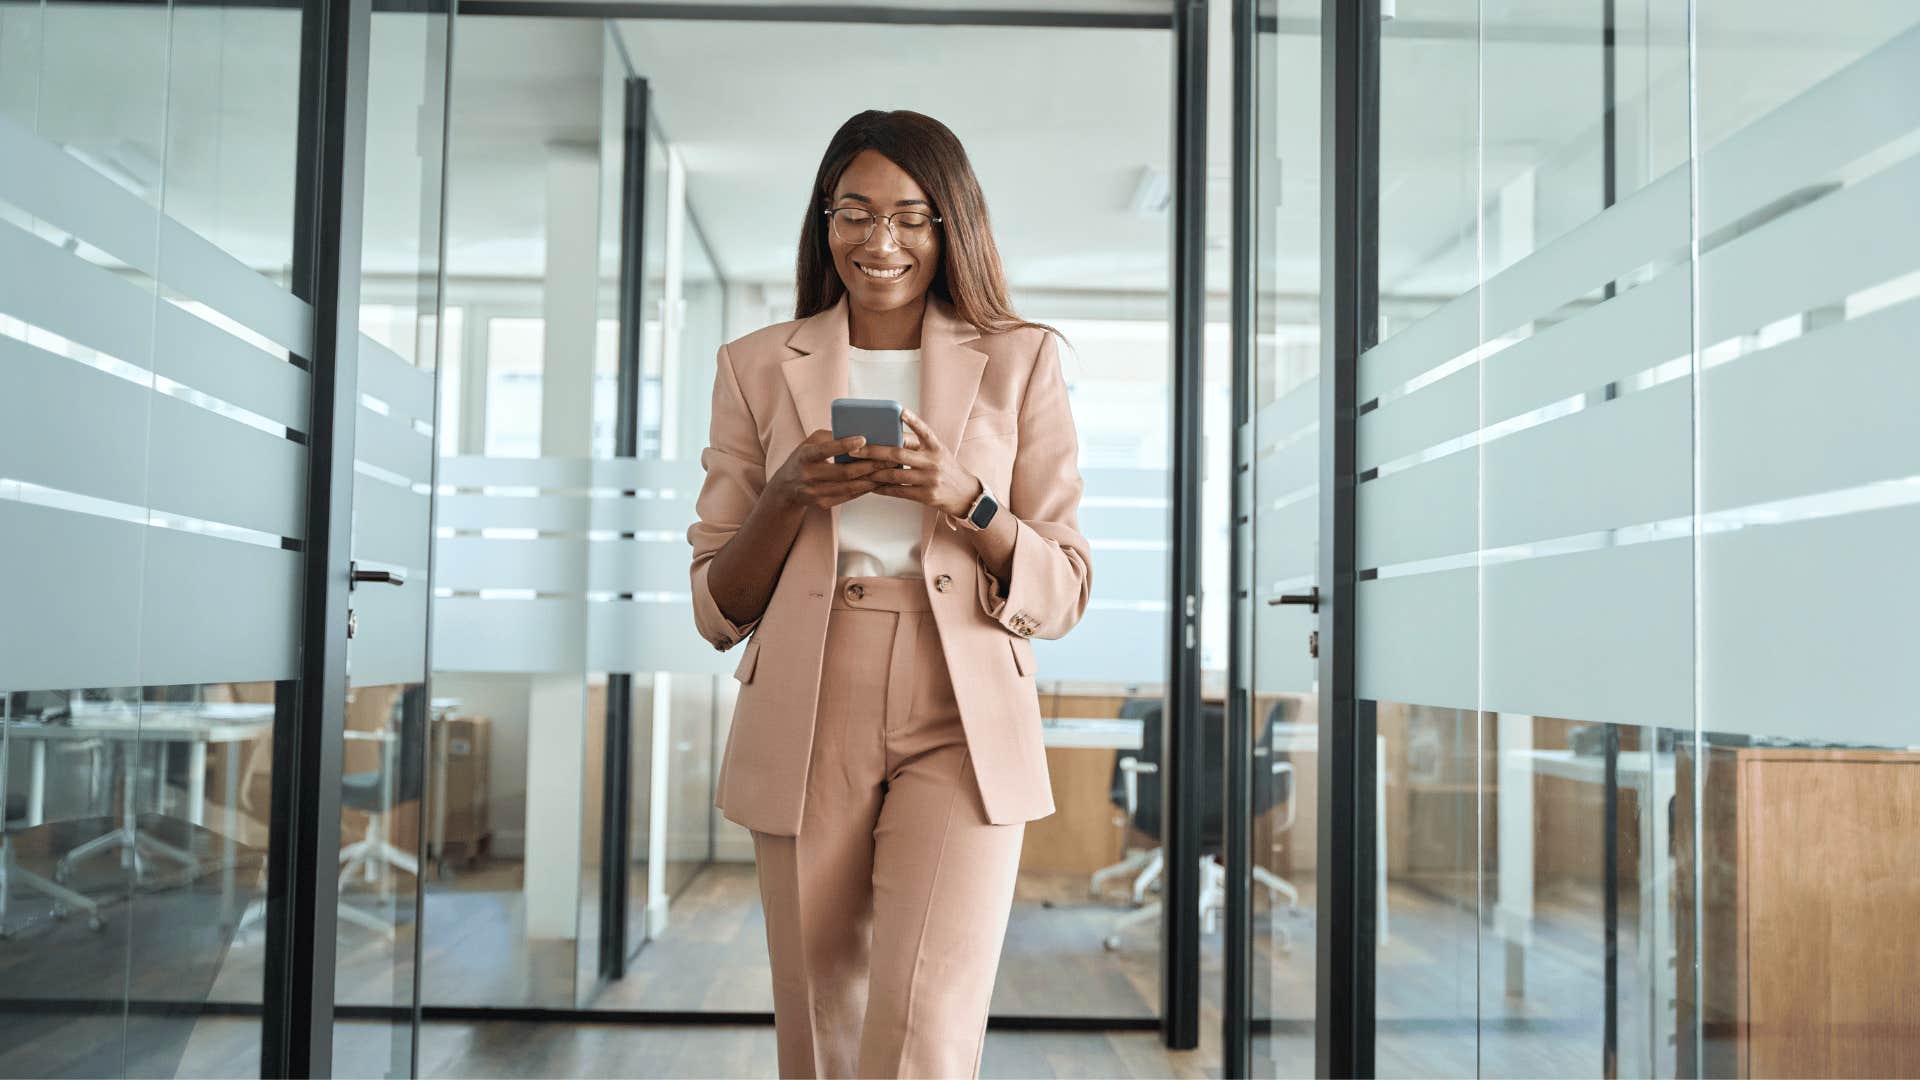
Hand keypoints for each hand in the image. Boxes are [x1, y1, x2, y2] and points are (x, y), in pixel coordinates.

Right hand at [766, 429, 891, 509]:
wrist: (786, 488)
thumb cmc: (804, 458)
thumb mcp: (810, 443)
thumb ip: (831, 437)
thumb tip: (859, 434)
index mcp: (805, 456)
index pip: (825, 450)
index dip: (844, 445)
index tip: (863, 439)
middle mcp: (808, 476)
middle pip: (843, 472)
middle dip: (868, 465)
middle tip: (888, 457)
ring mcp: (815, 493)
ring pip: (849, 487)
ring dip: (871, 479)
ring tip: (888, 470)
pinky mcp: (823, 504)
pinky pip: (849, 496)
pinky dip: (865, 489)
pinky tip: (878, 481)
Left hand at [851, 407, 982, 518]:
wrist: (965, 495)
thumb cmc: (946, 469)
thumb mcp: (938, 453)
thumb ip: (917, 445)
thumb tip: (890, 438)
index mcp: (936, 447)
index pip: (924, 431)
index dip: (913, 420)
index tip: (900, 411)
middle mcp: (933, 461)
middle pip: (899, 454)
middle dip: (874, 451)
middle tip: (855, 449)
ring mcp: (930, 479)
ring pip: (895, 474)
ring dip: (874, 473)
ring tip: (858, 470)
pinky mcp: (926, 495)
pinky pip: (899, 491)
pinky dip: (884, 489)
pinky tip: (872, 487)